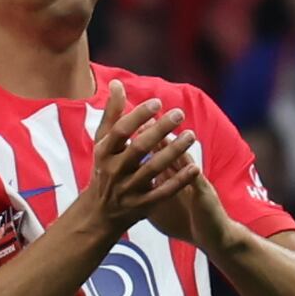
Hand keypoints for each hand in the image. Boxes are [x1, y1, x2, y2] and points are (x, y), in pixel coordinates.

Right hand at [72, 88, 200, 242]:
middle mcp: (115, 170)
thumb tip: (118, 83)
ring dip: (174, 152)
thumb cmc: (104, 168)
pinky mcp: (143, 206)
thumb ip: (112, 113)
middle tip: (179, 113)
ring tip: (191, 135)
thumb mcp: (103, 142)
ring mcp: (129, 189)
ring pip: (154, 169)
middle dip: (160, 130)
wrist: (99, 213)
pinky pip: (164, 192)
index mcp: (104, 152)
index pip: (121, 130)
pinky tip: (195, 167)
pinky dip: (180, 180)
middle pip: (139, 148)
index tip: (158, 103)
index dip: (139, 115)